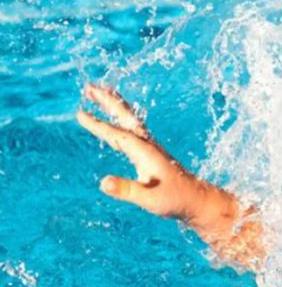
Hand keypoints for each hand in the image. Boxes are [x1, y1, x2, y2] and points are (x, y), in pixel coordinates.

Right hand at [76, 84, 235, 232]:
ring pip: (128, 120)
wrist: (195, 199)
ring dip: (113, 105)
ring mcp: (149, 146)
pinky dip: (119, 120)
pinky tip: (112, 122)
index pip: (118, 135)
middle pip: (126, 117)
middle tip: (89, 86)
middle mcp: (148, 145)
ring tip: (96, 93)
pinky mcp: (150, 151)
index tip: (80, 114)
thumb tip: (103, 182)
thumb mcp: (150, 200)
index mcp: (146, 152)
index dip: (99, 125)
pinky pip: (130, 130)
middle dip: (108, 101)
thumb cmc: (174, 199)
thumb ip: (127, 190)